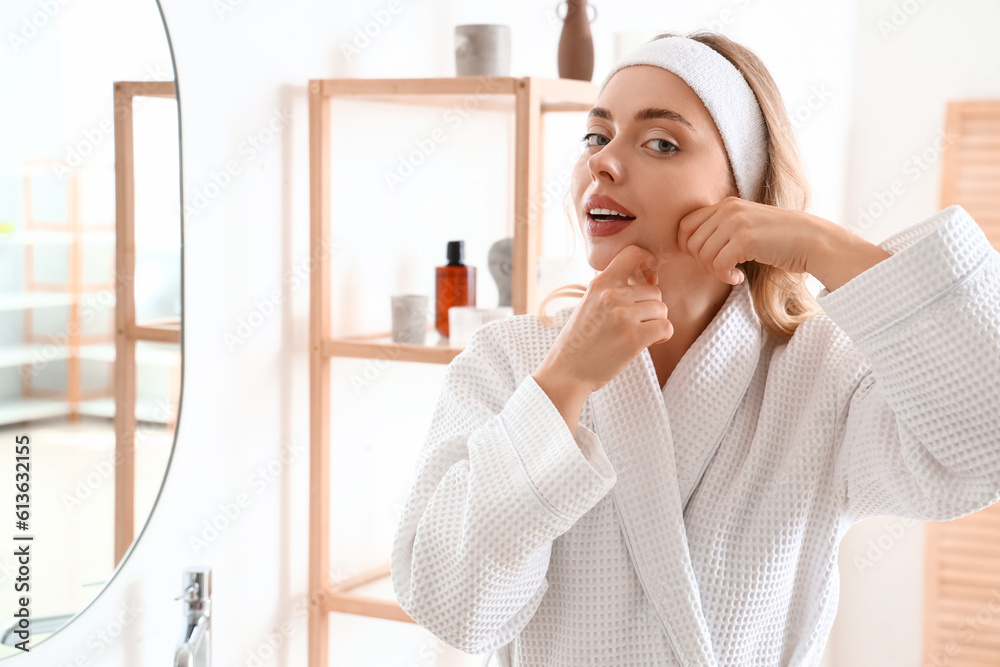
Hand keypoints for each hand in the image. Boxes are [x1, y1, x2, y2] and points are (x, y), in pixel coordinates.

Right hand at [536, 244, 672, 395]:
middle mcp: (611, 295)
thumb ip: (611, 290)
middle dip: (650, 308)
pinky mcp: (633, 337)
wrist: (567, 371)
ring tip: (638, 334)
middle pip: (654, 292)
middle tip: (635, 323)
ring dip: (655, 323)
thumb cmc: (579, 340)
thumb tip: (642, 279)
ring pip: (662, 310)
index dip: (648, 263)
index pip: (633, 254)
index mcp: (600, 284)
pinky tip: (650, 341)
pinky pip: (665, 327)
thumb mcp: (589, 304)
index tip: (648, 279)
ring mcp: (623, 316)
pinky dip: (662, 335)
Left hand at [676, 196, 817, 284]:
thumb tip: (690, 247)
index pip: (685, 225)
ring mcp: (736, 223)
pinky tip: (739, 278)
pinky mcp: (745, 239)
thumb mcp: (746, 225)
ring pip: (703, 255)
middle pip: (691, 242)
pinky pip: (718, 265)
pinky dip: (725, 277)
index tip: (707, 259)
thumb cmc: (779, 239)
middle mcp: (728, 209)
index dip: (689, 247)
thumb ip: (721, 229)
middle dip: (701, 262)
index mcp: (726, 204)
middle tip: (721, 270)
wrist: (812, 241)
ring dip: (714, 271)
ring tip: (732, 274)